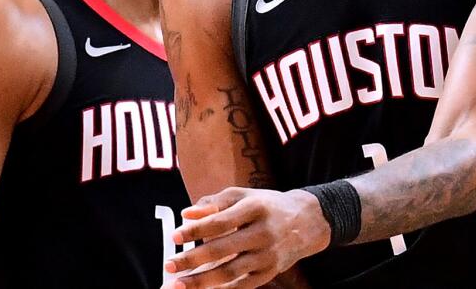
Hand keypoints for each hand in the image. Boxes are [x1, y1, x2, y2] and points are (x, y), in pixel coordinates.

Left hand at [165, 187, 329, 288]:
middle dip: (192, 259)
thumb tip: (186, 214)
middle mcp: (264, 232)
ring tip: (177, 285)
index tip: (175, 237)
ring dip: (201, 281)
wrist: (307, 221)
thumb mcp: (244, 196)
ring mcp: (268, 255)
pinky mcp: (270, 272)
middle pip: (223, 250)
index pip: (220, 221)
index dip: (196, 230)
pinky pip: (242, 286)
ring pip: (230, 272)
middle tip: (168, 265)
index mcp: (256, 208)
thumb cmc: (266, 205)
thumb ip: (214, 202)